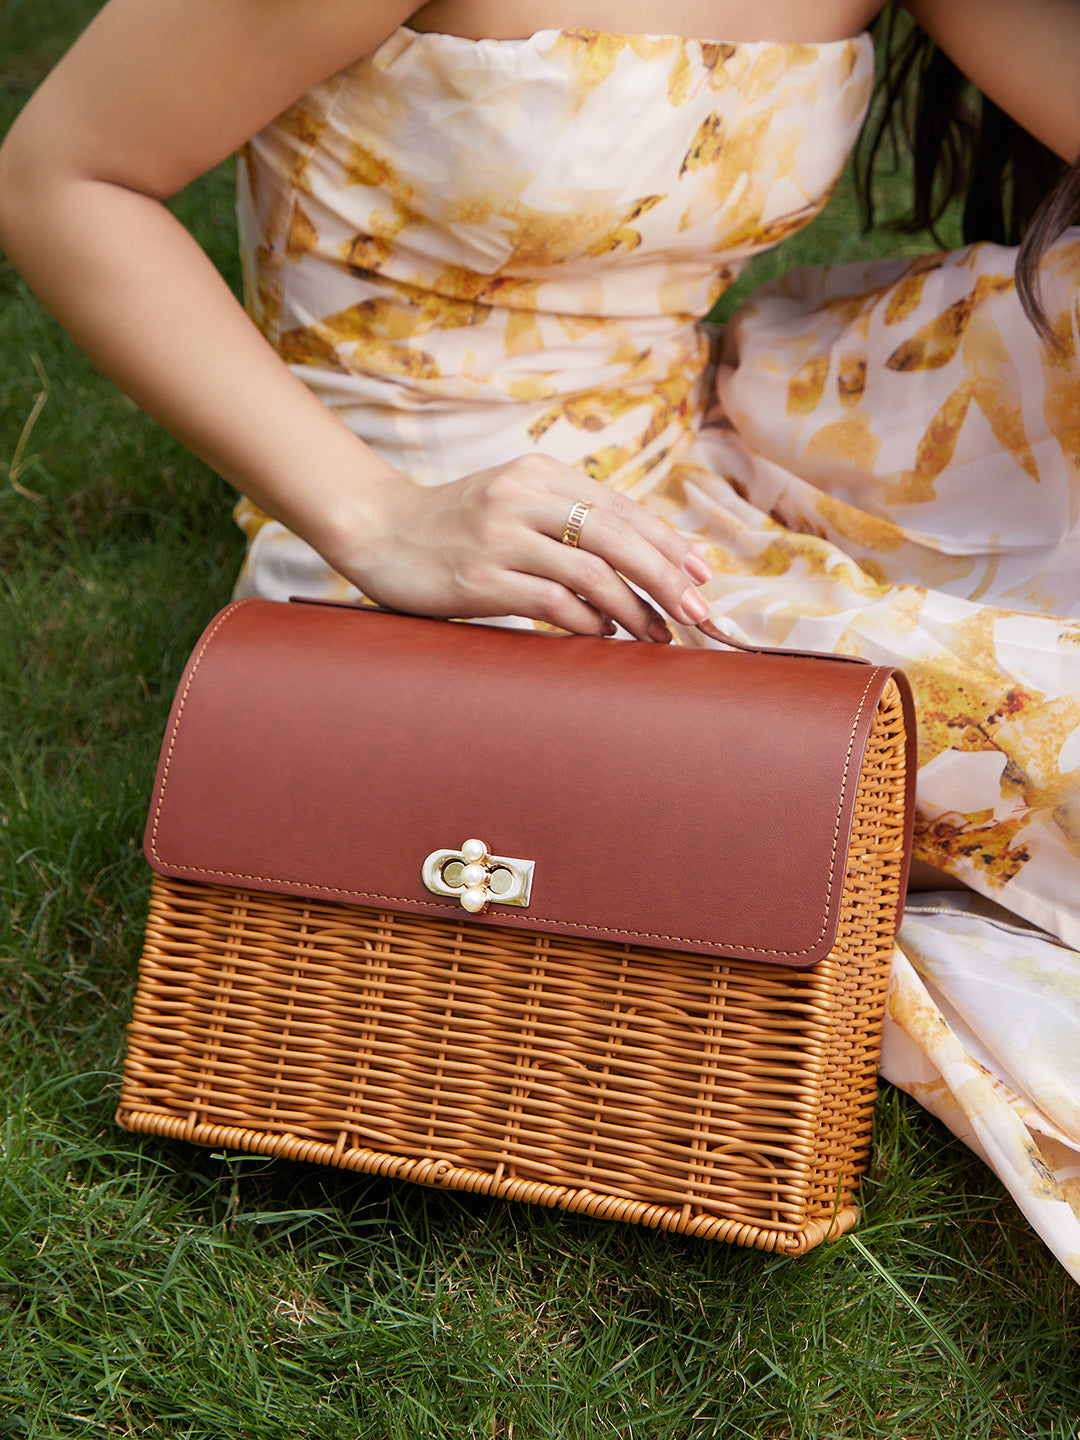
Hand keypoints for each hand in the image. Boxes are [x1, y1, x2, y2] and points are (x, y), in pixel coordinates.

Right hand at [323, 454, 712, 641]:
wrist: (376, 531)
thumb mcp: (512, 503)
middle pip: (618, 538)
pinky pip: (552, 601)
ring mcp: (500, 537)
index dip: (668, 544)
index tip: (702, 576)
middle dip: (667, 578)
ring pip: (591, 572)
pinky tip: (604, 635)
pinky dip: (588, 622)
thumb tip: (641, 562)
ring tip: (657, 635)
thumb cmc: (454, 527)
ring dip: (634, 609)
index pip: (621, 509)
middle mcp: (522, 497)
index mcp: (538, 474)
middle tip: (699, 613)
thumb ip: (565, 519)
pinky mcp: (479, 578)